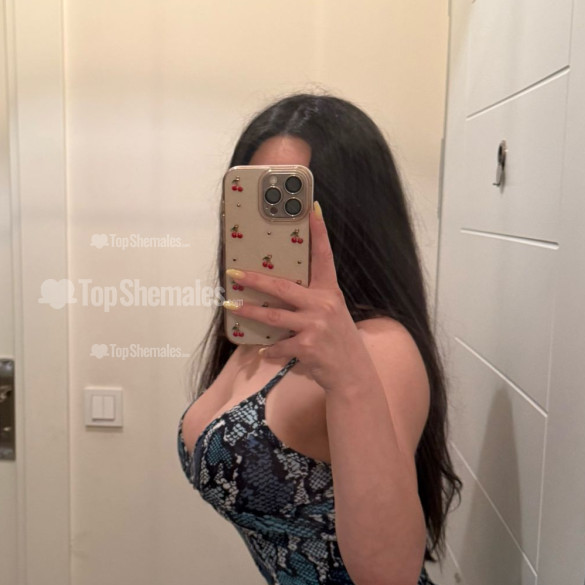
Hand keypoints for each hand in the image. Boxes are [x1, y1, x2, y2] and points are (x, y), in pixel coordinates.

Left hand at [224, 201, 370, 393]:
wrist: (353, 375)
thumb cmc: (339, 343)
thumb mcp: (332, 315)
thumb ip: (312, 301)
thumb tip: (280, 294)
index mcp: (330, 292)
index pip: (324, 256)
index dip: (319, 232)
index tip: (311, 209)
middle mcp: (323, 305)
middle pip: (282, 286)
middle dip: (254, 279)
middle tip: (234, 272)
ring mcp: (314, 325)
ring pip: (272, 315)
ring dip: (248, 312)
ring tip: (230, 306)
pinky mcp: (306, 346)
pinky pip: (277, 346)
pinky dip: (269, 351)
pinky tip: (265, 353)